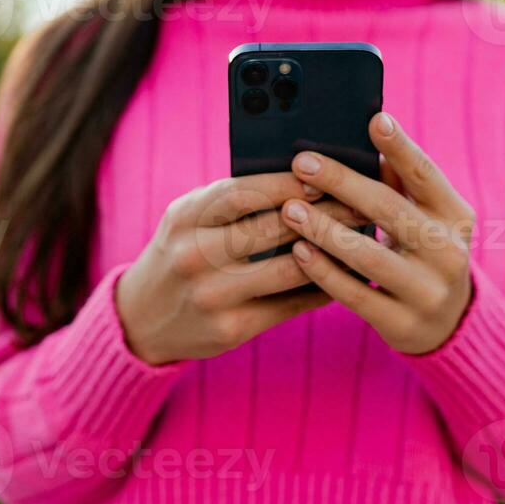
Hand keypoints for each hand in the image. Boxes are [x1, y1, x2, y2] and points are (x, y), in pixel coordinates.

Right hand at [115, 173, 366, 364]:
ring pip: (289, 269)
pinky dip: (322, 287)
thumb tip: (301, 177)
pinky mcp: (231, 329)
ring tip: (363, 235)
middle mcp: (195, 256)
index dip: (287, 182)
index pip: (242, 191)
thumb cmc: (179, 252)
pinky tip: (347, 273)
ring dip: (332, 251)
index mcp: (185, 218)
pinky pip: (289, 304)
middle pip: (272, 229)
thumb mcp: (188, 218)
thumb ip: (231, 199)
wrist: (141, 319)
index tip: (325, 174)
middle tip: (362, 201)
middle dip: (323, 213)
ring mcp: (213, 296)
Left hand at [280, 112, 475, 354]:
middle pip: (390, 210)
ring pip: (368, 255)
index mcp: (456, 216)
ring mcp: (427, 293)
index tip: (375, 119)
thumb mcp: (424, 216)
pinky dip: (324, 271)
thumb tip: (351, 140)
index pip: (427, 175)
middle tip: (302, 163)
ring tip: (290, 209)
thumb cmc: (420, 249)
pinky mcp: (402, 324)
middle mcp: (449, 253)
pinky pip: (355, 295)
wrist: (445, 323)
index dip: (402, 148)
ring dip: (324, 229)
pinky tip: (298, 250)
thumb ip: (396, 181)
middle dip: (343, 183)